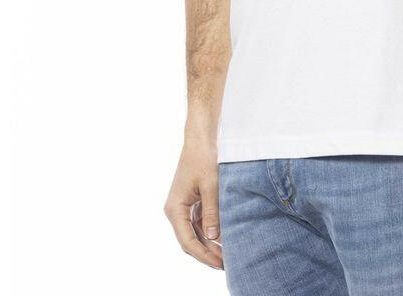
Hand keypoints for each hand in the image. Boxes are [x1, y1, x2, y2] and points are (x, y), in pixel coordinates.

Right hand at [163, 136, 223, 270]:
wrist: (200, 139)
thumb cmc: (204, 158)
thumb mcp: (210, 185)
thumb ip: (212, 212)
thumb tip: (213, 238)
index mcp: (175, 209)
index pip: (187, 241)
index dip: (204, 255)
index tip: (220, 264)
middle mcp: (175, 211)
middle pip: (190, 241)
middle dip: (207, 253)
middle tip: (227, 264)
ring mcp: (183, 208)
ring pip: (195, 234)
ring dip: (209, 245)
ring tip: (228, 255)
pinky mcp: (191, 203)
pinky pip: (199, 224)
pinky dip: (210, 232)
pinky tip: (224, 238)